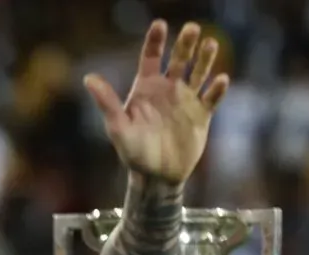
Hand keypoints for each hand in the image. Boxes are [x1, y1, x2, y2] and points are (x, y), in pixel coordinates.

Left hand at [84, 19, 229, 183]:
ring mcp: (186, 101)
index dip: (155, 41)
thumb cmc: (132, 152)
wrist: (155, 176)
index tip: (160, 24)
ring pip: (198, 73)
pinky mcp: (202, 116)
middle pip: (179, 59)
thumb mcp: (117, 126)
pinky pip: (212, 98)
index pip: (150, 57)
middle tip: (191, 28)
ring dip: (205, 59)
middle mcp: (167, 89)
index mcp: (145, 88)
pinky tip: (220, 80)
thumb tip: (88, 78)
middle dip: (185, 44)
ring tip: (210, 44)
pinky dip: (217, 90)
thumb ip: (107, 102)